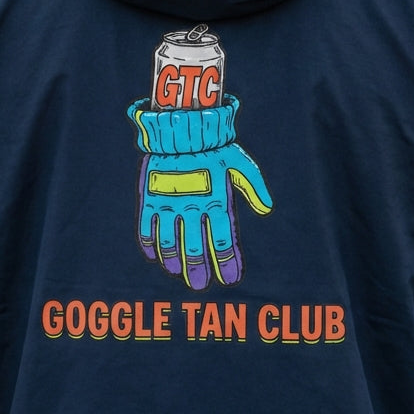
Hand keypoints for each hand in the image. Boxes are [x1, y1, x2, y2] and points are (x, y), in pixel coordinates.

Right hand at [128, 96, 272, 290]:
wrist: (182, 127)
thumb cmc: (215, 146)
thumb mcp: (240, 163)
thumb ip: (253, 187)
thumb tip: (267, 209)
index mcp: (216, 202)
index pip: (223, 243)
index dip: (227, 264)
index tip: (229, 279)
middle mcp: (192, 207)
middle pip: (195, 250)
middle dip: (198, 271)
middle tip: (200, 286)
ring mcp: (169, 204)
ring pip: (169, 244)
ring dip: (174, 262)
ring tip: (178, 273)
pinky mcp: (150, 198)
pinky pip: (146, 229)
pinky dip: (150, 245)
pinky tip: (155, 256)